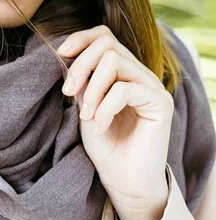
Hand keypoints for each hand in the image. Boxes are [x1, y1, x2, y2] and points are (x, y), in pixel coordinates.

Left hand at [57, 25, 172, 219]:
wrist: (125, 182)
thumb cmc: (105, 146)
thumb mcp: (85, 106)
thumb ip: (82, 80)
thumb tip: (67, 54)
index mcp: (124, 71)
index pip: (104, 36)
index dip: (81, 39)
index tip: (60, 54)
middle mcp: (140, 73)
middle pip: (107, 44)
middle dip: (81, 65)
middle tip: (68, 93)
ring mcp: (152, 86)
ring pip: (114, 61)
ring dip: (93, 89)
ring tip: (87, 116)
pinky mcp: (160, 102)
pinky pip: (124, 89)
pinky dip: (105, 108)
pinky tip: (100, 127)